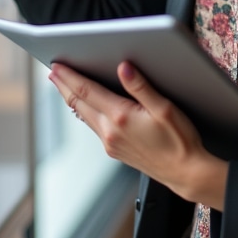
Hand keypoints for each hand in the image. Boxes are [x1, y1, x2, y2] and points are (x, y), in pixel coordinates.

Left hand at [48, 62, 228, 209]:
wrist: (185, 173)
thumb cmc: (179, 140)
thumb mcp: (164, 108)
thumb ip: (141, 87)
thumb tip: (123, 67)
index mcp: (120, 117)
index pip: (86, 91)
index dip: (69, 76)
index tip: (56, 65)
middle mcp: (110, 132)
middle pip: (78, 104)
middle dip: (64, 86)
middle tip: (52, 72)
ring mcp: (110, 143)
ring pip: (84, 116)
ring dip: (72, 99)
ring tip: (64, 85)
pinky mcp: (115, 151)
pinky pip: (93, 126)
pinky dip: (84, 112)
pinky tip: (85, 107)